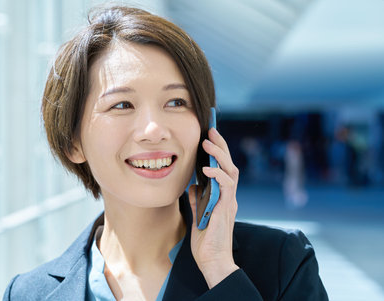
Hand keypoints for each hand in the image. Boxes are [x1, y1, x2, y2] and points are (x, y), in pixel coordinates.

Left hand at [188, 127, 239, 287]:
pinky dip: (218, 175)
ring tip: (207, 143)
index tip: (209, 138)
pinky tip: (206, 169)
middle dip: (221, 146)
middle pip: (229, 165)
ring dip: (219, 155)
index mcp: (223, 197)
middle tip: (211, 131)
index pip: (223, 169)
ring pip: (231, 171)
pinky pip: (226, 186)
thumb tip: (193, 186)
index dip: (218, 153)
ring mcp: (230, 202)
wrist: (212, 262)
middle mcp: (229, 197)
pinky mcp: (227, 208)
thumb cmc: (206, 242)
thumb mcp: (198, 216)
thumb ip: (198, 200)